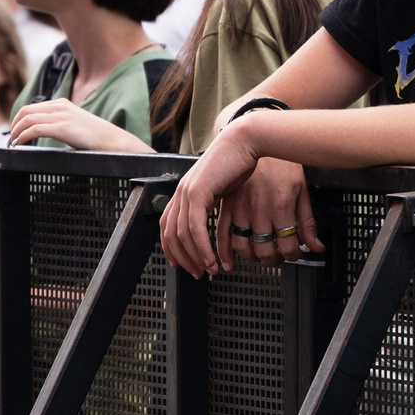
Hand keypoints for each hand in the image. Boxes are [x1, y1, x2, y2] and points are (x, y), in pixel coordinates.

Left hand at [8, 96, 150, 153]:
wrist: (112, 140)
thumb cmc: (95, 137)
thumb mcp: (75, 124)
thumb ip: (61, 123)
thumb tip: (45, 131)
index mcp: (62, 103)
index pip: (32, 107)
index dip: (19, 119)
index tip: (16, 132)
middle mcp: (60, 106)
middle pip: (26, 110)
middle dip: (14, 125)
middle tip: (12, 138)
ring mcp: (61, 116)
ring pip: (28, 119)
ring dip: (16, 131)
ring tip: (14, 143)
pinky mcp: (63, 128)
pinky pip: (35, 129)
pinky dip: (23, 136)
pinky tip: (21, 143)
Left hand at [161, 123, 263, 275]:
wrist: (246, 140)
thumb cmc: (240, 162)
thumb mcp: (223, 187)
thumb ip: (215, 204)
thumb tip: (218, 222)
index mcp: (186, 191)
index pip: (168, 226)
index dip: (172, 248)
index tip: (184, 265)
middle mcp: (182, 192)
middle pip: (171, 234)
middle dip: (183, 258)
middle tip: (198, 273)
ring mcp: (187, 191)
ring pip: (182, 235)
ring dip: (195, 256)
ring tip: (209, 270)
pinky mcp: (198, 192)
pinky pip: (195, 228)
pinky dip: (202, 248)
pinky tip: (212, 258)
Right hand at [219, 157, 318, 266]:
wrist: (256, 139)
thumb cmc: (281, 163)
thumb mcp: (302, 190)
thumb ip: (307, 222)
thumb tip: (316, 248)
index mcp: (281, 205)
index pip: (289, 246)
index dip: (293, 256)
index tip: (293, 254)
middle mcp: (260, 208)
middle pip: (265, 250)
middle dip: (273, 260)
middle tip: (276, 258)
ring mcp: (240, 208)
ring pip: (242, 247)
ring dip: (251, 258)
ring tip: (258, 256)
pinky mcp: (226, 205)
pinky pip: (221, 234)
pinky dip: (223, 252)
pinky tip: (229, 261)